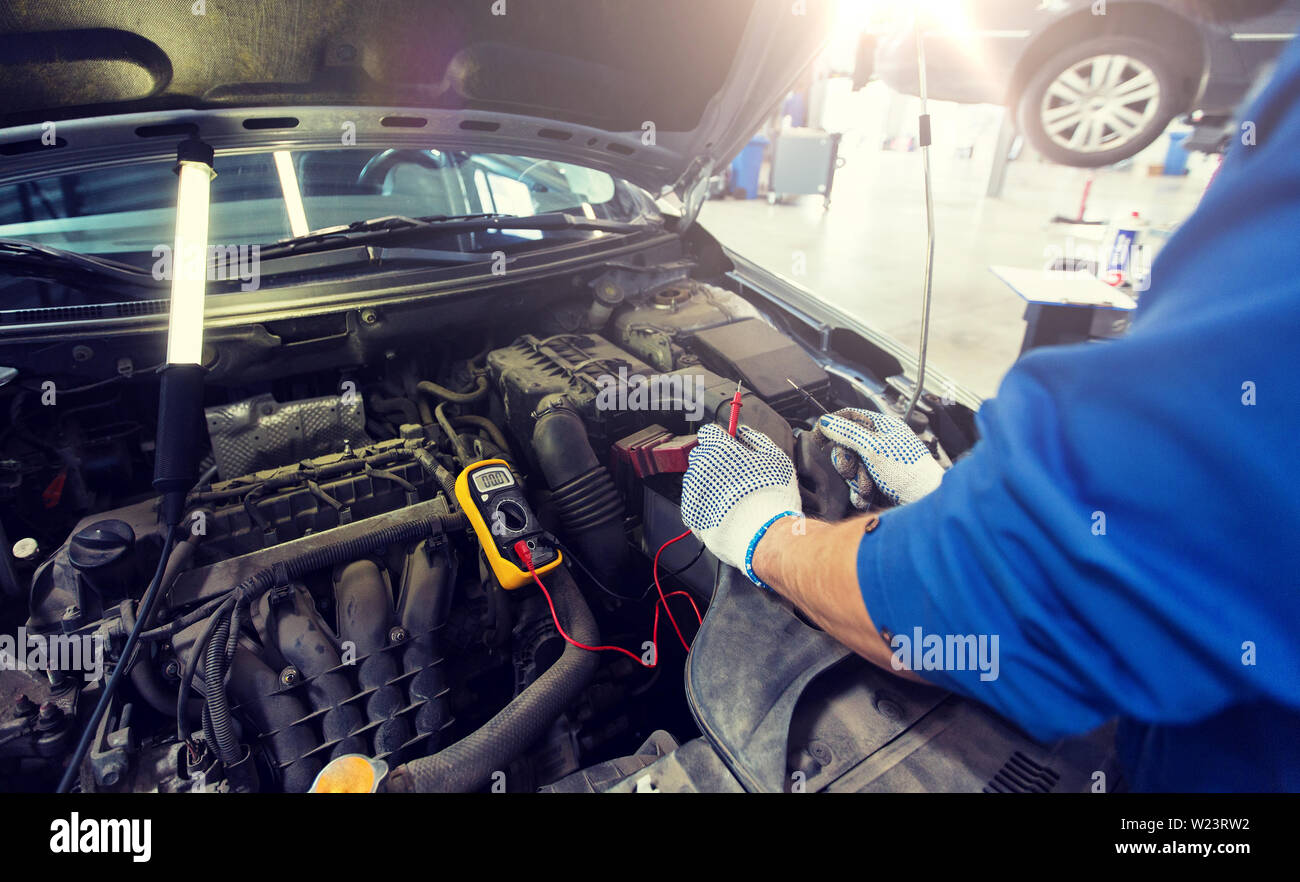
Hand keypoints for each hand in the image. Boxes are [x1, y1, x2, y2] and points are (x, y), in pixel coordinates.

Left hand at [681, 424, 801, 588]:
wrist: (764, 535)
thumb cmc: (772, 496)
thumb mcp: (776, 459)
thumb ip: (757, 439)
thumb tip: (744, 432)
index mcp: (720, 450)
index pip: (709, 432)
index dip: (721, 439)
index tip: (730, 446)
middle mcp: (701, 468)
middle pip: (700, 455)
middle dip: (714, 461)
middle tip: (735, 475)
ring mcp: (693, 492)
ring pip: (696, 480)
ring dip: (709, 483)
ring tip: (732, 497)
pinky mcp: (691, 515)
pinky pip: (694, 503)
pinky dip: (705, 505)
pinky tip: (724, 511)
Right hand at [815, 408, 942, 505]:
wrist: (923, 502)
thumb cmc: (909, 472)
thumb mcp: (873, 448)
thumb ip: (847, 434)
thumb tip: (826, 422)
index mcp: (882, 427)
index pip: (849, 417)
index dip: (832, 426)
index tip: (818, 438)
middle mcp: (879, 443)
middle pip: (845, 446)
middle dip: (847, 462)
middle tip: (854, 470)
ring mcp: (878, 464)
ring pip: (850, 468)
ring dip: (855, 481)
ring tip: (868, 486)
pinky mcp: (877, 482)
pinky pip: (856, 485)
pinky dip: (860, 492)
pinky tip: (869, 497)